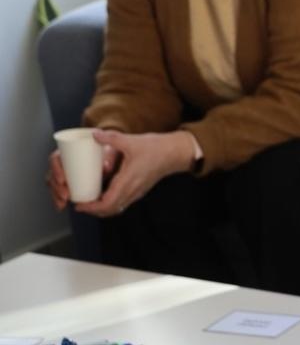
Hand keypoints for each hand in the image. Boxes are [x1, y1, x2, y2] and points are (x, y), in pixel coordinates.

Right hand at [46, 138, 117, 209]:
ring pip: (54, 184)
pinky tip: (60, 206)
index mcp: (68, 151)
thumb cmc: (107, 152)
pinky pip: (59, 190)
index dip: (56, 170)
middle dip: (56, 188)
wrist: (109, 157)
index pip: (55, 159)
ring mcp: (65, 172)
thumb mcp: (110, 152)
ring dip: (56, 195)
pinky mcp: (69, 181)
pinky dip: (58, 199)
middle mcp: (64, 161)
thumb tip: (106, 167)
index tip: (63, 180)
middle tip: (65, 196)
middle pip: (52, 174)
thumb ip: (110, 158)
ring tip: (63, 203)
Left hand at [74, 130, 192, 217]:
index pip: (108, 203)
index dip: (91, 207)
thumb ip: (111, 138)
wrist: (176, 153)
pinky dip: (111, 203)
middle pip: (110, 210)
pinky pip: (123, 202)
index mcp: (128, 181)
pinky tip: (104, 195)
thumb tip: (94, 134)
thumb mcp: (132, 141)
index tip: (79, 204)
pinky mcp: (140, 190)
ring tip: (90, 202)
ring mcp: (137, 192)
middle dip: (93, 211)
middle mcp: (133, 190)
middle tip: (80, 204)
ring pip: (117, 208)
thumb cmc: (156, 148)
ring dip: (102, 209)